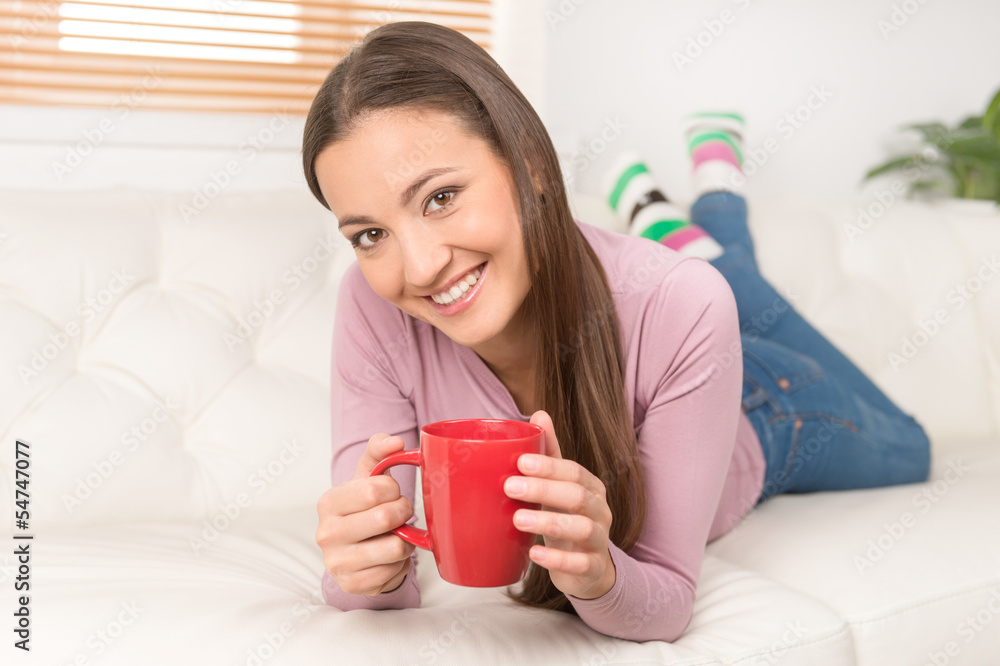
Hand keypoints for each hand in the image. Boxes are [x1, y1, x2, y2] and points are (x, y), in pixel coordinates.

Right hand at [315, 433, 415, 595]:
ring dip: (405, 539)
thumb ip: (379, 451)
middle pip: (385, 518)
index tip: (392, 493)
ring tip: (396, 533)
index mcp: (328, 503)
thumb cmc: (363, 507)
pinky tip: (389, 555)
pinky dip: (399, 562)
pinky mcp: (352, 585)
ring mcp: (337, 563)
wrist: (355, 548)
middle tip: (401, 513)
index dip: (394, 490)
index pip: (375, 490)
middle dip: (403, 512)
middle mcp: (326, 533)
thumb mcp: (368, 476)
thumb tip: (395, 442)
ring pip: (394, 547)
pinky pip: (393, 571)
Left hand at [503, 410, 615, 599]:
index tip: (520, 462)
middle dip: (544, 489)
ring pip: (582, 528)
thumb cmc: (566, 518)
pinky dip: (556, 559)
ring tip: (518, 519)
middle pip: (577, 496)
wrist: (586, 568)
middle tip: (510, 486)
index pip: (574, 471)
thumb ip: (550, 453)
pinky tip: (534, 554)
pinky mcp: (592, 568)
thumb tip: (539, 413)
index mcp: (591, 487)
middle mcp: (600, 511)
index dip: (548, 466)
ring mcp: (599, 540)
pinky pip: (580, 563)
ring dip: (548, 522)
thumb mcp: (559, 486)